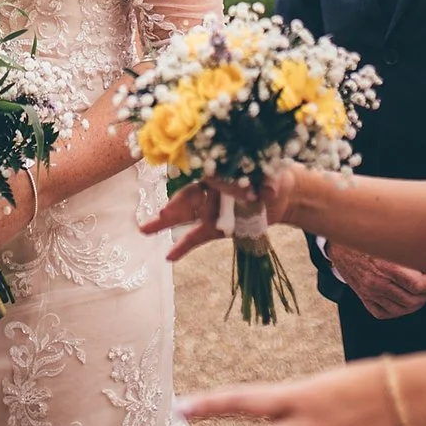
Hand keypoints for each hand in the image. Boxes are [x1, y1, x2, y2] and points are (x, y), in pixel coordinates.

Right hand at [142, 173, 289, 262]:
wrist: (281, 195)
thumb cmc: (273, 177)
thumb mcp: (273, 176)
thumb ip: (268, 182)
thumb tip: (267, 191)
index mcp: (221, 170)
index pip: (212, 175)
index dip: (216, 183)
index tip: (222, 188)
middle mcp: (210, 189)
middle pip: (189, 195)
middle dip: (176, 205)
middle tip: (164, 215)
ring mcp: (210, 209)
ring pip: (186, 215)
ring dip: (166, 222)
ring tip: (144, 229)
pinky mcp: (215, 228)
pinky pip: (195, 236)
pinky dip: (183, 246)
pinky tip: (169, 256)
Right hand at [327, 245, 425, 320]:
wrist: (339, 242)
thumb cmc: (366, 237)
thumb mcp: (390, 237)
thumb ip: (412, 247)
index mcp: (384, 265)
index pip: (419, 285)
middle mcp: (375, 281)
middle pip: (414, 299)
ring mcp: (369, 291)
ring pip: (403, 308)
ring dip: (418, 302)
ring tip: (423, 291)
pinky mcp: (364, 297)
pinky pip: (385, 313)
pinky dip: (400, 310)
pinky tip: (406, 300)